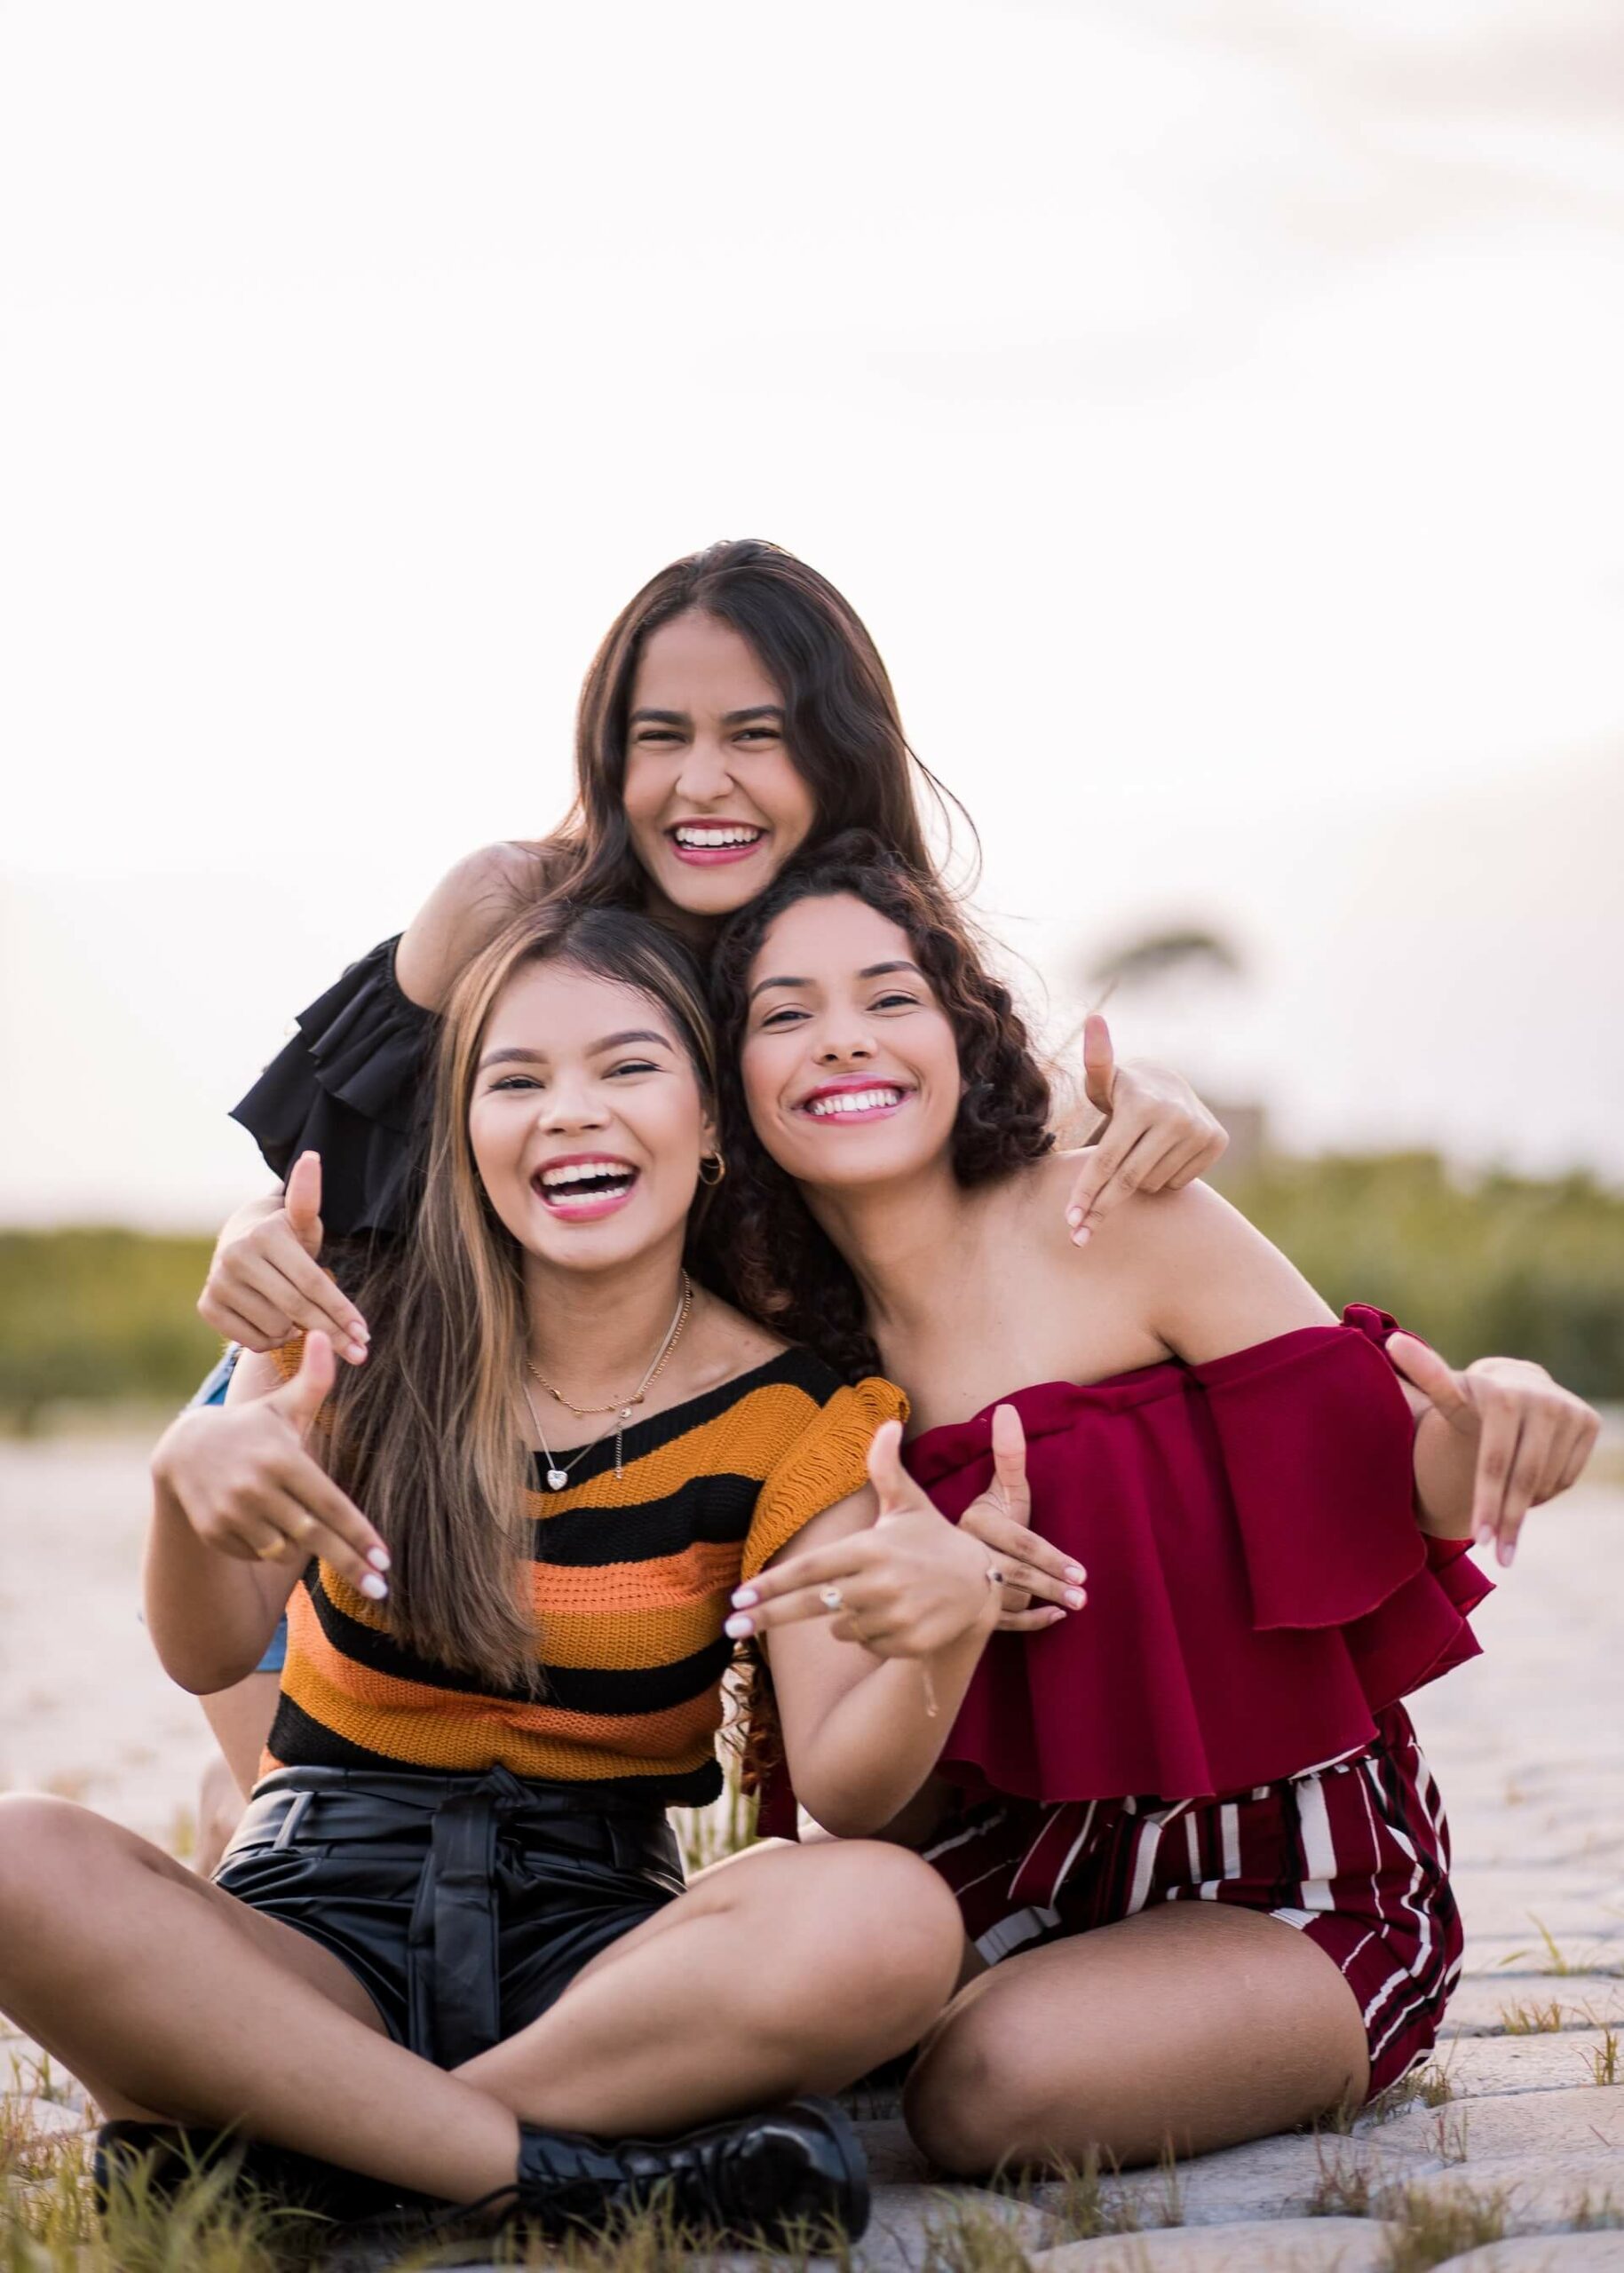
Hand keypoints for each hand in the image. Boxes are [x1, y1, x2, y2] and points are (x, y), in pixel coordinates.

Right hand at [154, 1332, 389, 1596]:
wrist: (183, 1449)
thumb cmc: (252, 1426)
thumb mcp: (283, 1406)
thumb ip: (314, 1380)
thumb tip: (331, 1338)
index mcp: (282, 1458)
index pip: (330, 1503)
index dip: (359, 1533)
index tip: (386, 1559)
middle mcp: (257, 1488)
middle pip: (314, 1536)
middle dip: (351, 1564)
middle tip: (383, 1590)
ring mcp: (233, 1513)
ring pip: (284, 1547)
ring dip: (304, 1547)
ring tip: (316, 1538)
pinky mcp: (215, 1532)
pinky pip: (258, 1553)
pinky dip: (271, 1547)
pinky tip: (271, 1528)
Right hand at [198, 1153, 369, 1360]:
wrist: (239, 1242)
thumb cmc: (285, 1237)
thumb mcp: (302, 1220)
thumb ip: (310, 1198)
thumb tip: (313, 1156)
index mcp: (264, 1235)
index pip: (313, 1283)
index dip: (342, 1312)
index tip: (366, 1334)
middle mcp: (235, 1257)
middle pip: (297, 1309)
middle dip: (333, 1332)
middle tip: (359, 1352)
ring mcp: (216, 1282)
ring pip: (275, 1329)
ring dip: (298, 1334)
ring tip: (304, 1321)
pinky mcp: (206, 1305)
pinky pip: (250, 1341)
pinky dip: (271, 1341)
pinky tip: (279, 1327)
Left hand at [726, 1420, 1003, 1658]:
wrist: (982, 1580)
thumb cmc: (932, 1539)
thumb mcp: (907, 1503)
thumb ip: (886, 1467)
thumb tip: (887, 1421)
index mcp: (872, 1547)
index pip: (810, 1568)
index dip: (772, 1584)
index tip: (740, 1595)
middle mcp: (882, 1583)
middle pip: (810, 1604)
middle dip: (766, 1616)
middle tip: (731, 1627)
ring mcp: (896, 1616)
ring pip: (840, 1628)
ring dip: (842, 1618)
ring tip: (874, 1599)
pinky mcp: (910, 1643)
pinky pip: (866, 1645)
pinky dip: (868, 1635)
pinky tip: (892, 1618)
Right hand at [958, 1404, 1086, 1631]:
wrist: (936, 1564)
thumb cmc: (989, 1518)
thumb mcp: (1001, 1489)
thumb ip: (1008, 1455)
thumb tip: (1007, 1409)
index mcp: (972, 1525)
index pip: (1018, 1542)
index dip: (1049, 1557)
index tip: (1080, 1571)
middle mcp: (967, 1558)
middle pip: (1017, 1574)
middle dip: (1051, 1585)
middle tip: (1084, 1596)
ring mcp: (967, 1590)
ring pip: (1010, 1600)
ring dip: (1043, 1602)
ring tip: (1075, 1606)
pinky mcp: (971, 1614)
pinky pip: (1005, 1623)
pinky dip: (1032, 1622)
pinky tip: (1055, 1620)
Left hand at [1065, 1016, 1227, 1245]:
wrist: (1171, 1085)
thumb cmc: (1122, 1091)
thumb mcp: (1102, 1080)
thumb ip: (1093, 1061)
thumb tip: (1093, 1020)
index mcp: (1141, 1103)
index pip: (1108, 1160)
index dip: (1087, 1193)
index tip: (1070, 1221)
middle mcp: (1175, 1116)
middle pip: (1129, 1179)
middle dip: (1101, 1209)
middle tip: (1079, 1236)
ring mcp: (1199, 1130)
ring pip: (1152, 1184)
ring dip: (1135, 1184)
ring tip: (1133, 1155)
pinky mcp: (1216, 1143)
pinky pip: (1176, 1182)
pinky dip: (1161, 1177)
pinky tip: (1159, 1155)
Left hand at [1387, 1334, 1598, 1566]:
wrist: (1515, 1383)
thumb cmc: (1470, 1398)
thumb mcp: (1448, 1393)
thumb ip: (1425, 1376)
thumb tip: (1394, 1343)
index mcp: (1502, 1394)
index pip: (1494, 1462)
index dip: (1487, 1502)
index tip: (1477, 1539)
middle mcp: (1542, 1398)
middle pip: (1524, 1478)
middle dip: (1509, 1520)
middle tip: (1498, 1556)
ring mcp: (1570, 1409)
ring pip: (1547, 1481)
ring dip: (1525, 1506)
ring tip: (1504, 1510)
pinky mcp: (1589, 1421)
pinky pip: (1566, 1477)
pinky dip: (1546, 1492)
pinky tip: (1527, 1484)